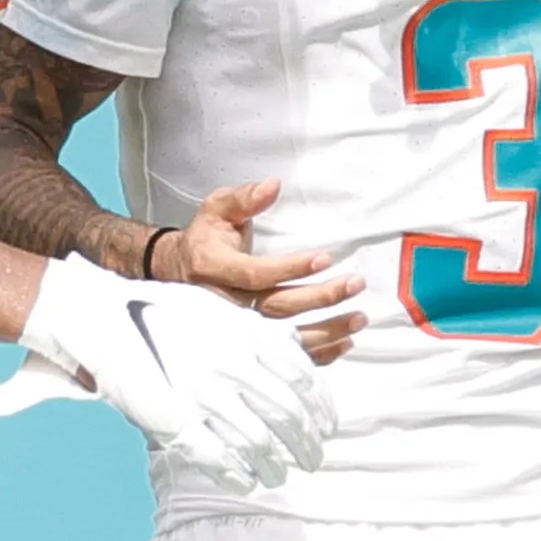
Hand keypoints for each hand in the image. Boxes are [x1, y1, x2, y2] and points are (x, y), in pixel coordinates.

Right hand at [21, 253, 332, 490]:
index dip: (321, 408)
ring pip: (258, 442)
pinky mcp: (175, 420)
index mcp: (246, 334)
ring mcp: (203, 394)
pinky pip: (219, 458)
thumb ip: (257, 332)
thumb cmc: (163, 311)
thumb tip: (297, 348)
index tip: (326, 425)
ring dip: (276, 465)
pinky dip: (238, 475)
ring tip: (281, 474)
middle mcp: (231, 364)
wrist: (106, 317)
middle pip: (287, 415)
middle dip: (307, 443)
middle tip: (313, 457)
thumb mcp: (219, 310)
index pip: (302, 379)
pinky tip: (247, 480)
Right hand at [154, 178, 366, 364]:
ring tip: (359, 317)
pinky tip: (344, 342)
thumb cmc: (206, 238)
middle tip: (355, 284)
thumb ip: (244, 198)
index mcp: (215, 268)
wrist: (180, 272)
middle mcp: (224, 304)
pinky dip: (317, 354)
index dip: (290, 268)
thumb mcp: (217, 210)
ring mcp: (237, 330)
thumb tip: (272, 185)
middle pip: (276, 307)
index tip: (324, 258)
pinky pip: (285, 355)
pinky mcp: (250, 343)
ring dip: (326, 330)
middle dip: (319, 298)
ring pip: (284, 337)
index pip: (256, 274)